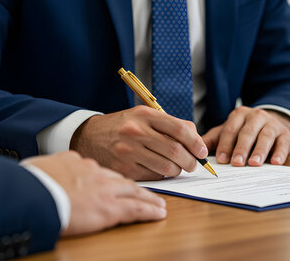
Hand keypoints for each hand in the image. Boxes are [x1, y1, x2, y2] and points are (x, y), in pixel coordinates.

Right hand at [24, 150, 166, 235]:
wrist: (32, 192)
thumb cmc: (29, 182)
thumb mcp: (41, 166)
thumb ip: (53, 168)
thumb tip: (49, 170)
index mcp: (77, 162)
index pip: (100, 170)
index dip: (111, 179)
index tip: (116, 184)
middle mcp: (95, 172)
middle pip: (121, 180)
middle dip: (136, 188)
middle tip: (147, 193)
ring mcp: (104, 189)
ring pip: (134, 192)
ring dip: (149, 199)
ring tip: (158, 204)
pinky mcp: (109, 208)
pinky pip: (136, 209)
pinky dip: (149, 211)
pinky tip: (159, 213)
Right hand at [70, 106, 208, 179]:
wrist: (87, 137)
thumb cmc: (122, 126)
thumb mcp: (142, 116)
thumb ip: (168, 124)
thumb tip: (195, 137)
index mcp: (143, 115)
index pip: (179, 128)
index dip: (195, 142)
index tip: (202, 151)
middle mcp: (136, 132)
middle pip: (175, 150)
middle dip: (190, 160)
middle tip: (193, 164)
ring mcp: (128, 151)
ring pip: (167, 166)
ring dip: (178, 170)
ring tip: (177, 167)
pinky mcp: (124, 169)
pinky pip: (154, 176)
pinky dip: (162, 175)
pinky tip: (159, 169)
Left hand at [202, 106, 289, 166]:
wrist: (275, 123)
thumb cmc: (247, 130)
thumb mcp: (230, 131)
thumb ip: (214, 139)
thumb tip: (196, 150)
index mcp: (240, 115)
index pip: (231, 130)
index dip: (225, 145)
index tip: (221, 159)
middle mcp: (257, 116)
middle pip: (248, 132)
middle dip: (241, 148)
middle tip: (236, 163)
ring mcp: (273, 124)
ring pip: (266, 137)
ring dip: (259, 151)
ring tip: (254, 164)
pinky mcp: (286, 135)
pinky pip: (283, 143)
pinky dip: (280, 153)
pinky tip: (275, 162)